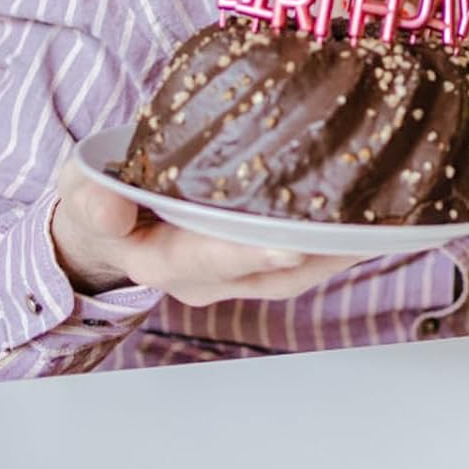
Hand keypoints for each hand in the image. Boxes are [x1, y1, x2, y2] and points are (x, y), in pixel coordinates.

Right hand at [52, 159, 364, 304]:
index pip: (209, 262)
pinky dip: (340, 242)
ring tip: (384, 225)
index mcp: (164, 261)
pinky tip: (377, 219)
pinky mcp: (263, 255)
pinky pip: (307, 257)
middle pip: (268, 272)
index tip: (286, 248)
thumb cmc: (102, 202)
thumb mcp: (84, 194)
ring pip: (298, 270)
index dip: (247, 255)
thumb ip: (93, 201)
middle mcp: (209, 275)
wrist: (110, 217)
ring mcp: (239, 270)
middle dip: (313, 254)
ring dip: (339, 251)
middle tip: (355, 233)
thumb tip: (110, 210)